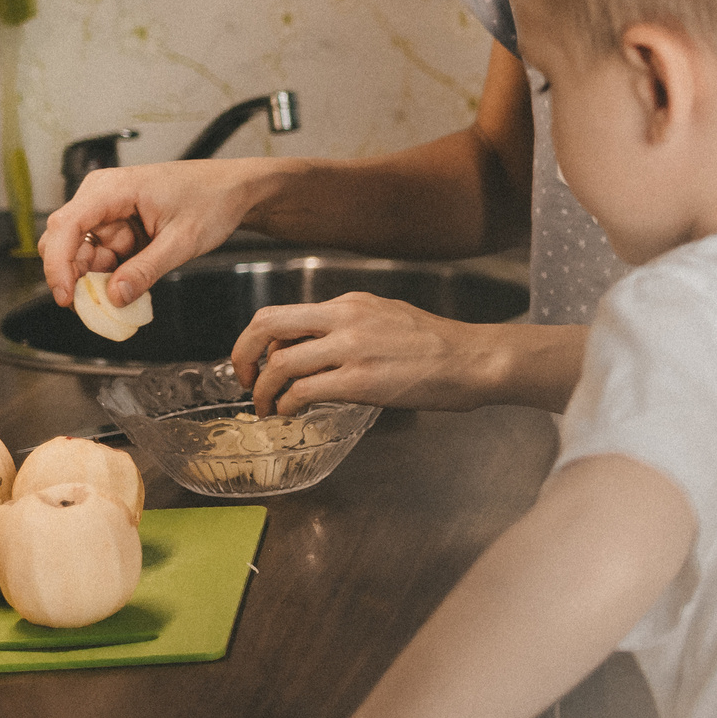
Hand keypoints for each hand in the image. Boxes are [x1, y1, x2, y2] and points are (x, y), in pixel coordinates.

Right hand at [38, 159, 275, 308]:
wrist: (234, 190)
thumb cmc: (212, 199)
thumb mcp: (181, 241)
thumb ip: (146, 270)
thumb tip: (114, 297)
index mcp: (112, 189)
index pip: (65, 226)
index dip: (58, 264)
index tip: (66, 296)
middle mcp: (102, 197)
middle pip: (65, 241)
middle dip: (75, 276)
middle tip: (94, 307)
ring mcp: (108, 212)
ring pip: (81, 254)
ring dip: (94, 280)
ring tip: (121, 297)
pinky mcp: (118, 227)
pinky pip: (101, 256)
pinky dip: (109, 276)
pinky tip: (128, 286)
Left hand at [233, 291, 506, 415]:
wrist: (473, 359)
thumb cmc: (438, 345)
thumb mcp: (387, 317)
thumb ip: (349, 326)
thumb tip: (315, 347)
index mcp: (349, 303)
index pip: (282, 313)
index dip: (257, 341)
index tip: (255, 363)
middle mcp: (344, 319)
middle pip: (267, 326)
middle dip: (243, 355)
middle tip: (243, 381)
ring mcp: (351, 349)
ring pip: (281, 364)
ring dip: (263, 391)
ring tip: (267, 408)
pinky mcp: (361, 380)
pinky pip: (304, 391)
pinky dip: (287, 405)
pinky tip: (291, 414)